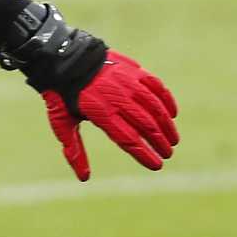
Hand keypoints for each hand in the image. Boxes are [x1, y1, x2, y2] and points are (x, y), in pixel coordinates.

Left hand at [43, 50, 177, 180]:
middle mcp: (118, 98)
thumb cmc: (63, 96)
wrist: (66, 59)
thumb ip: (74, 151)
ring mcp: (128, 82)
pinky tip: (173, 114)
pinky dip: (167, 101)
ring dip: (167, 125)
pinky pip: (156, 86)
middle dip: (160, 142)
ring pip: (155, 107)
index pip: (128, 139)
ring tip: (173, 139)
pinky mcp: (134, 71)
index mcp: (101, 113)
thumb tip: (84, 178)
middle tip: (168, 154)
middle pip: (146, 125)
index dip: (144, 154)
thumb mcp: (62, 124)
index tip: (156, 165)